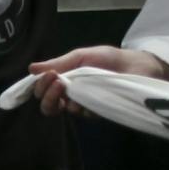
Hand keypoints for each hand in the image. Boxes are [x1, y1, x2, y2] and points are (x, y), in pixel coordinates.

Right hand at [26, 44, 168, 114]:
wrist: (137, 65)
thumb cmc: (109, 59)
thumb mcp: (81, 56)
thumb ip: (59, 63)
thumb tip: (31, 68)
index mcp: (63, 82)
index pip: (42, 91)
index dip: (40, 87)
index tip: (48, 75)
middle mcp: (70, 96)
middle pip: (48, 106)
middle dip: (47, 96)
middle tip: (56, 82)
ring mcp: (83, 106)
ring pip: (62, 111)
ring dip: (62, 99)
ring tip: (70, 87)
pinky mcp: (97, 113)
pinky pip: (83, 113)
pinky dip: (81, 103)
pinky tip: (88, 93)